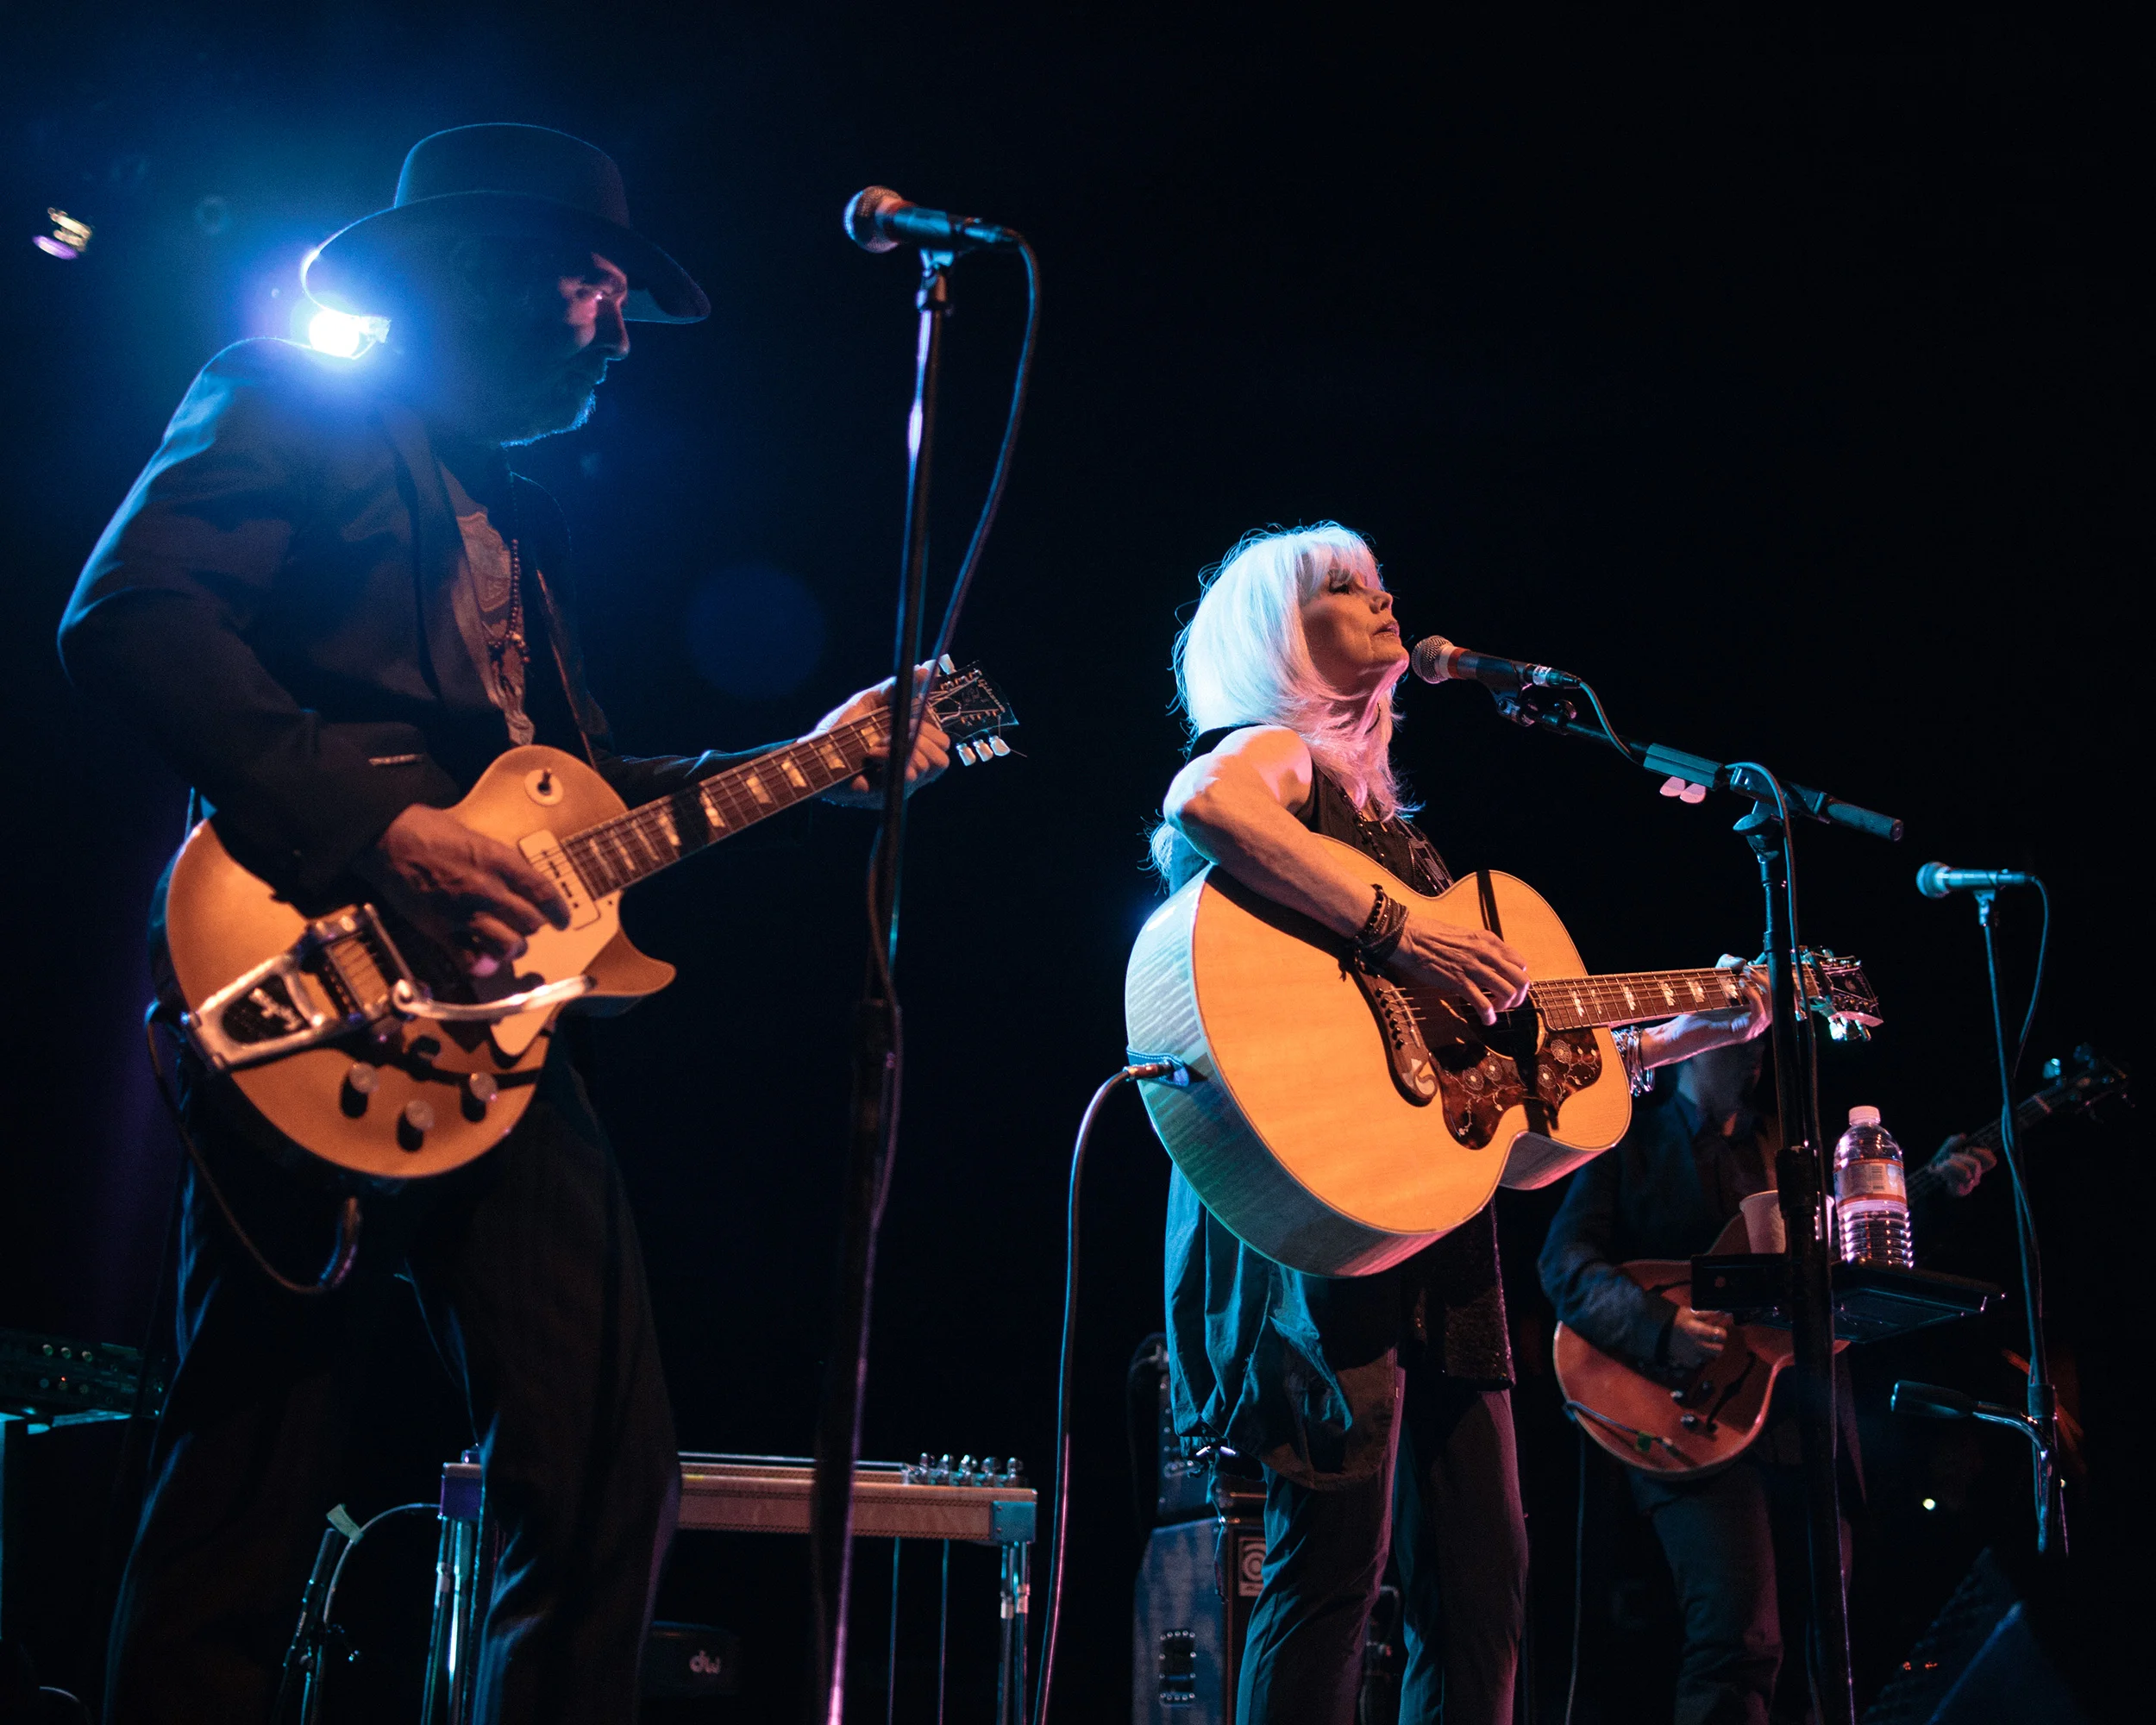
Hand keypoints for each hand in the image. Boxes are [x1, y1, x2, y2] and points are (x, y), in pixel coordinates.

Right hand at [354, 804, 569, 976]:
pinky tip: (482, 960)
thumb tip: (521, 884)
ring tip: (509, 946)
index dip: (559, 911)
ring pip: (508, 947)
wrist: (389, 839)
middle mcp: (488, 890)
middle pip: (530, 923)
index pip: (544, 893)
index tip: (562, 920)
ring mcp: (465, 913)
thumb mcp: (478, 838)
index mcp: (501, 862)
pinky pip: (471, 961)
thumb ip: (502, 864)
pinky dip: (480, 965)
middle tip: (527, 927)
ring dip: (512, 949)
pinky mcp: (441, 931)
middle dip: (532, 928)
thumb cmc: (432, 831)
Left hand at [814, 664, 952, 806]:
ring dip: (903, 750)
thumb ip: (898, 688)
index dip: (930, 730)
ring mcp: (897, 784)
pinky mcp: (885, 795)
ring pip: (926, 768)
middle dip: (921, 741)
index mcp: (910, 748)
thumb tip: (925, 667)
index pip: (941, 744)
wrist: (814, 749)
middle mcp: (908, 768)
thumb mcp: (870, 701)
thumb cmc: (841, 727)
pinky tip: (871, 754)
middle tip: (896, 731)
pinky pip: (905, 778)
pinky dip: (889, 760)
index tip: (910, 717)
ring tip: (875, 744)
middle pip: (940, 760)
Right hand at [1392, 915, 1529, 1025]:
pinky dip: (1489, 1016)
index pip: (1520, 963)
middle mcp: (1487, 954)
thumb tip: (1491, 962)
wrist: (1411, 937)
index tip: (1509, 985)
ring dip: (1505, 1006)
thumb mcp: (1466, 935)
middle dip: (1519, 996)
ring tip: (1495, 1010)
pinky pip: (1484, 1004)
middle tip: (1509, 1003)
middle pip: (1521, 980)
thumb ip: (1482, 948)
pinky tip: (1486, 1020)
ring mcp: (1474, 968)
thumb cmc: (1432, 935)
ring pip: (1508, 992)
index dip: (1518, 978)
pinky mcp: (1460, 982)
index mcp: (1489, 941)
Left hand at [1646, 953, 1771, 1065]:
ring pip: (1772, 1008)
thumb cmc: (1698, 1010)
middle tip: (1752, 969)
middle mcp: (1755, 1023)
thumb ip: (1726, 966)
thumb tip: (1742, 960)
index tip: (1760, 966)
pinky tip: (1742, 986)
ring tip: (1747, 974)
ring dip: (1762, 987)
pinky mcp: (1741, 1033)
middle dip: (1769, 980)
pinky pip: (1759, 1015)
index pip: (1777, 997)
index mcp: (1753, 1012)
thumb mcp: (1714, 981)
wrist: (1681, 1032)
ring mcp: (1750, 1029)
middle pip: (1779, 1002)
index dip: (1773, 980)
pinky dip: (1754, 997)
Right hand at [1667, 1306, 1730, 1370]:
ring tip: (1700, 1344)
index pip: (1721, 1335)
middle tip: (1712, 1339)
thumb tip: (1722, 1311)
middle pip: (1719, 1350)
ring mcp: (1693, 1356)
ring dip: (1708, 1351)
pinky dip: (1698, 1357)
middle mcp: (1698, 1346)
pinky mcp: (1687, 1362)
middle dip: (1717, 1344)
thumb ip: (1707, 1313)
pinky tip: (1693, 1350)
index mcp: (1700, 1331)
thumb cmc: (1675, 1320)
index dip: (1721, 1332)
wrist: (1658, 1331)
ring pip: (1709, 1357)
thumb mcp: (1691, 1312)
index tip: (1717, 1330)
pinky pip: (1699, 1362)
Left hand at [1926, 1133, 1996, 1197]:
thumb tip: (1963, 1136)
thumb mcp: (1946, 1149)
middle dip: (1961, 1157)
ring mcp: (1968, 1185)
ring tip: (1945, 1162)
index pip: (1991, 1161)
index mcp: (1977, 1167)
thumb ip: (1954, 1141)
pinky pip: (1956, 1179)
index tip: (1968, 1148)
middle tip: (1951, 1156)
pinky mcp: (1959, 1190)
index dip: (1983, 1153)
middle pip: (1975, 1164)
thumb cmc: (1941, 1163)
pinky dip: (1947, 1168)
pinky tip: (1941, 1168)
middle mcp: (1976, 1177)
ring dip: (1952, 1163)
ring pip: (1966, 1172)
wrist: (1928, 1178)